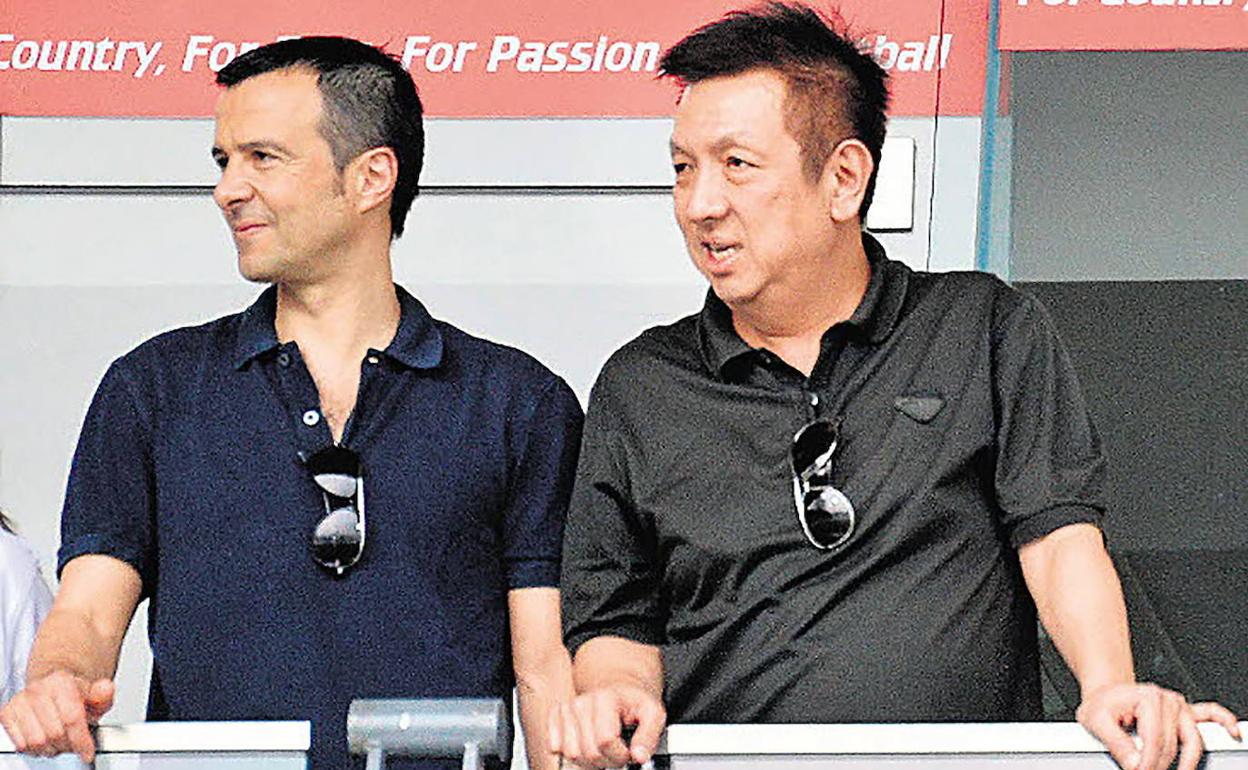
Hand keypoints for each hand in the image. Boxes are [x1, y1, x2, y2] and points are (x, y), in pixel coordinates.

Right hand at [0, 672, 114, 761]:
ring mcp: (20, 701)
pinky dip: (35, 749)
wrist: (54, 684)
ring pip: (36, 742)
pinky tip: (45, 740)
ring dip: (51, 748)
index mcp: (62, 681)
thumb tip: (106, 689)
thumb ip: (103, 695)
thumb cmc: (75, 693)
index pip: (72, 718)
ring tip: (61, 741)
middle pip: (55, 733)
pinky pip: (21, 744)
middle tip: (74, 743)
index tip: (87, 753)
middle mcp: (38, 689)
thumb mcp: (96, 693)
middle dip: (68, 745)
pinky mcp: (7, 713)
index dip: (81, 740)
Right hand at [548, 684, 665, 767]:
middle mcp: (582, 702)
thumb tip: (639, 756)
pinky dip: (572, 753)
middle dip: (607, 760)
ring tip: (604, 747)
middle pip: (588, 751)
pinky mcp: (556, 716)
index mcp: (606, 699)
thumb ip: (649, 736)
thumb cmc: (635, 702)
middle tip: (618, 750)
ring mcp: (567, 709)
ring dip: (590, 759)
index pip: (605, 741)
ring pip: (572, 754)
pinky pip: (556, 748)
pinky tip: (586, 744)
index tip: (629, 750)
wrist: (618, 687)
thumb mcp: (654, 714)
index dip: (620, 754)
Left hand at [1077, 682, 1240, 769]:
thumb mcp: (1096, 721)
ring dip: (1184, 762)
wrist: (1105, 693)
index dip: (1147, 762)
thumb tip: (1135, 763)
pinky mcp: (1187, 713)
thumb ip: (1116, 744)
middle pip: (1173, 745)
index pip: (1155, 740)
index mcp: (1148, 698)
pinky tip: (1231, 733)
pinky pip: (1211, 715)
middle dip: (1159, 765)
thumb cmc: (1102, 704)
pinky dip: (1224, 723)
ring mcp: (1180, 706)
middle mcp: (1168, 700)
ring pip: (1192, 742)